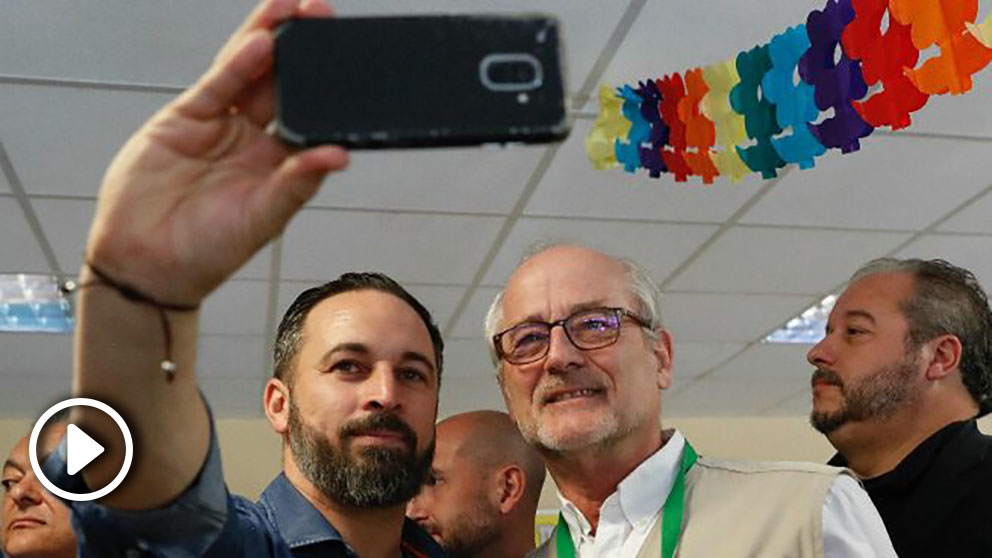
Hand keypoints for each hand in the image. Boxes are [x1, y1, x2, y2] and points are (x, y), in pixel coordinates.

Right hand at [85, 0, 347, 305]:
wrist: (145, 265)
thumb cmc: (208, 252)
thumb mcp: (263, 219)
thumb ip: (298, 183)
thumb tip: (338, 156)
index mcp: (279, 164)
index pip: (308, 114)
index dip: (325, 84)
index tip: (345, 56)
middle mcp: (251, 139)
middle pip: (280, 82)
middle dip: (299, 47)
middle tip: (321, 14)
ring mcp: (218, 126)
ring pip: (248, 72)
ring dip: (268, 38)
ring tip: (292, 10)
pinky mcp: (184, 120)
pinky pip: (217, 86)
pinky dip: (236, 64)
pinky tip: (258, 43)